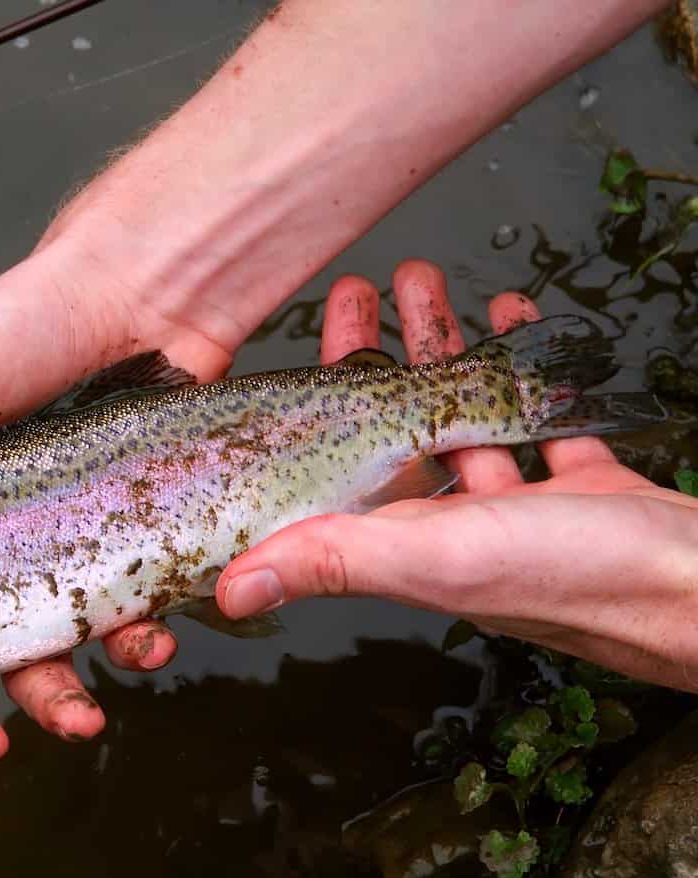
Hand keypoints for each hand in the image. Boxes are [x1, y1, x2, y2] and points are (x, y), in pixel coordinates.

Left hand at [217, 260, 697, 692]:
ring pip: (461, 409)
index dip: (314, 397)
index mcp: (400, 537)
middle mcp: (448, 522)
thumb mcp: (432, 558)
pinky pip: (533, 412)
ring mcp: (513, 501)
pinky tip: (507, 318)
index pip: (336, 461)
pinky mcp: (573, 483)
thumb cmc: (568, 575)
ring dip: (440, 345)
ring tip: (424, 281)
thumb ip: (333, 560)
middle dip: (375, 350)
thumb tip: (229, 593)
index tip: (302, 338)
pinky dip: (518, 363)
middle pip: (394, 422)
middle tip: (361, 287)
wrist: (696, 586)